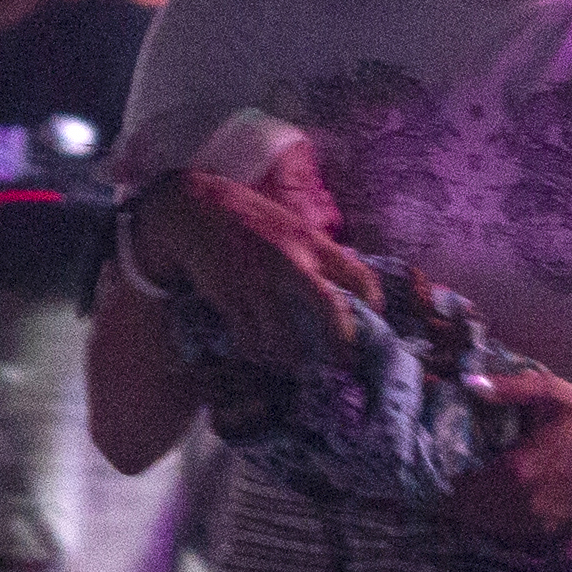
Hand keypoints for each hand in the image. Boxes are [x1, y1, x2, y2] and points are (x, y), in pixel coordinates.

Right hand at [148, 164, 380, 362]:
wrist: (196, 206)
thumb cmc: (249, 216)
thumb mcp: (291, 224)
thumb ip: (313, 251)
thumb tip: (339, 281)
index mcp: (310, 241)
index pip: (355, 272)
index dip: (372, 297)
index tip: (376, 313)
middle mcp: (289, 260)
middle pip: (328, 307)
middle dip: (340, 340)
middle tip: (345, 362)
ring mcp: (258, 281)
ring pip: (283, 337)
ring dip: (291, 358)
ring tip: (296, 365)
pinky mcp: (229, 295)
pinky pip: (248, 337)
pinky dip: (256, 351)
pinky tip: (260, 353)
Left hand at [449, 368, 571, 539]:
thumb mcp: (546, 392)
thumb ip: (505, 389)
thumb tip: (467, 383)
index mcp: (516, 472)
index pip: (461, 491)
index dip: (439, 486)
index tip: (428, 473)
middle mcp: (523, 503)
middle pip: (470, 514)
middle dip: (452, 500)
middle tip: (440, 482)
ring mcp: (538, 520)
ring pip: (488, 526)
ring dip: (472, 512)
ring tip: (461, 492)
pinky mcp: (551, 526)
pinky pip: (510, 530)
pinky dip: (495, 520)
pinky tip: (490, 501)